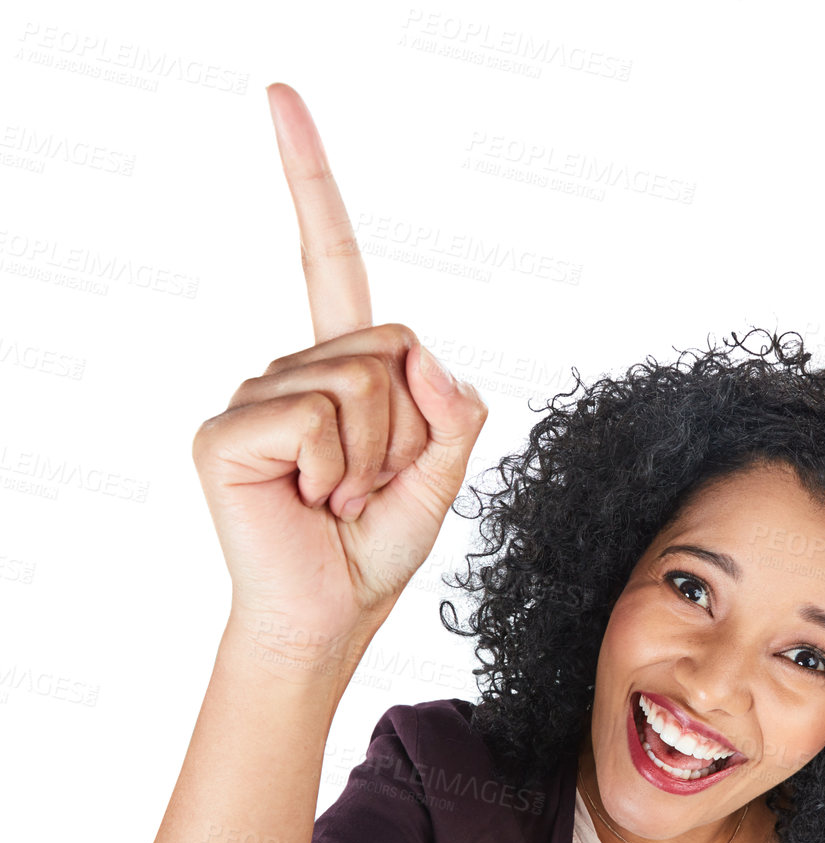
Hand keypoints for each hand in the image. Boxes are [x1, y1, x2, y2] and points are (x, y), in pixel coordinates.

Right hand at [191, 82, 488, 670]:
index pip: (329, 259)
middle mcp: (289, 369)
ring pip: (359, 381)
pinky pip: (316, 414)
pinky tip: (311, 501)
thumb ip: (453, 410)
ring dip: (376, 459)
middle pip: (389, 343)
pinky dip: (335, 468)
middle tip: (372, 490)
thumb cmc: (373, 551)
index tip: (278, 97)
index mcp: (336, 368)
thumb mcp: (440, 477)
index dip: (308, 180)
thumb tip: (422, 355)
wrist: (326, 618)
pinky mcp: (227, 429)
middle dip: (408, 429)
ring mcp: (254, 396)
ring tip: (342, 502)